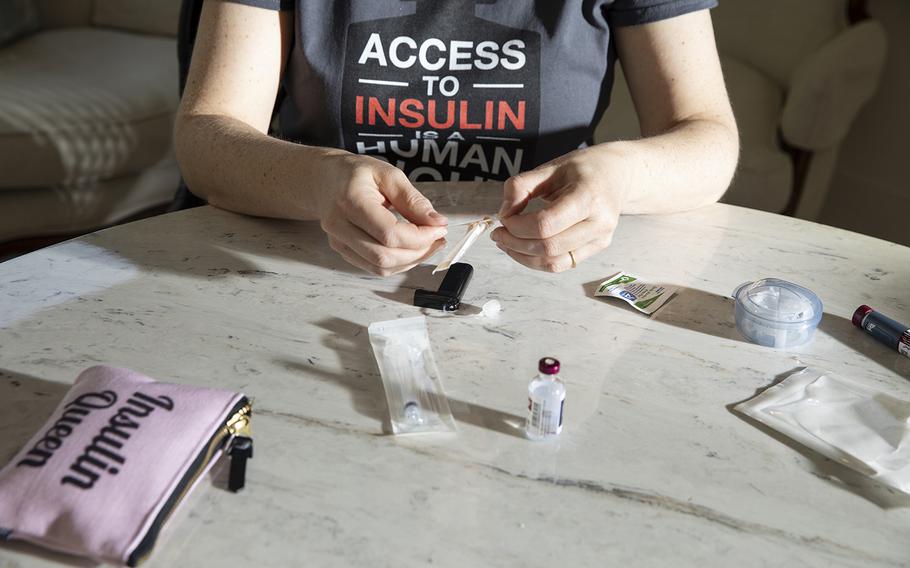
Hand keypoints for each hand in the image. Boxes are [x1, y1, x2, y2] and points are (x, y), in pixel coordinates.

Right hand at [316, 152, 447, 275]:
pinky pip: (375, 268)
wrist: (324, 179)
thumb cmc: (356, 174)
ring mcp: (339, 242)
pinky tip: (410, 249)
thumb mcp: (388, 175)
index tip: (439, 228)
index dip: (420, 237)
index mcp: (350, 201)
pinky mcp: (343, 251)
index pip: (389, 233)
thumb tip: (437, 222)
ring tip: (428, 244)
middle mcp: (339, 225)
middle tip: (437, 238)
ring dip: (411, 261)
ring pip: (381, 267)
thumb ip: (413, 200)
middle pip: (385, 256)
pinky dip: (398, 263)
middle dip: (419, 251)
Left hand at [491, 146, 628, 271]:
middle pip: (549, 247)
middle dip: (515, 243)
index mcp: (588, 196)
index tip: (504, 217)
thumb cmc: (585, 168)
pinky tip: (523, 248)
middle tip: (498, 233)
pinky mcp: (596, 249)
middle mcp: (599, 222)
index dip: (518, 225)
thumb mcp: (551, 166)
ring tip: (506, 242)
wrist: (617, 174)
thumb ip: (522, 186)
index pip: (546, 224)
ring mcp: (600, 239)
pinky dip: (536, 260)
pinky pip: (561, 264)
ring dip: (523, 256)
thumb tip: (504, 213)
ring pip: (553, 262)